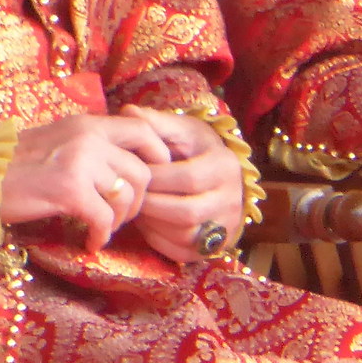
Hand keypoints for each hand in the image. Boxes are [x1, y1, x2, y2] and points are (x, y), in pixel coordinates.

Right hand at [0, 113, 170, 248]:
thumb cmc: (15, 166)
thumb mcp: (59, 141)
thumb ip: (91, 146)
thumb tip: (125, 164)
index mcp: (88, 123)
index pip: (144, 131)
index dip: (157, 158)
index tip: (149, 183)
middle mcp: (89, 137)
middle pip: (142, 172)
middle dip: (138, 202)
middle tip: (120, 216)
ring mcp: (81, 162)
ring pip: (127, 197)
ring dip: (119, 221)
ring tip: (102, 228)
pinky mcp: (70, 190)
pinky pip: (104, 219)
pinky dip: (100, 236)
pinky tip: (89, 242)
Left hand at [118, 105, 246, 264]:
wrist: (219, 174)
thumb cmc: (194, 148)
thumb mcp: (180, 129)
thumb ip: (155, 122)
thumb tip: (127, 110)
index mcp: (225, 165)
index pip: (188, 178)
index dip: (156, 178)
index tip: (135, 172)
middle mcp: (233, 198)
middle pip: (187, 212)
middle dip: (152, 204)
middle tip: (131, 194)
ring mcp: (226, 225)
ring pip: (185, 235)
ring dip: (153, 223)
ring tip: (137, 207)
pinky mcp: (215, 246)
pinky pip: (184, 252)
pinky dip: (160, 240)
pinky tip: (148, 223)